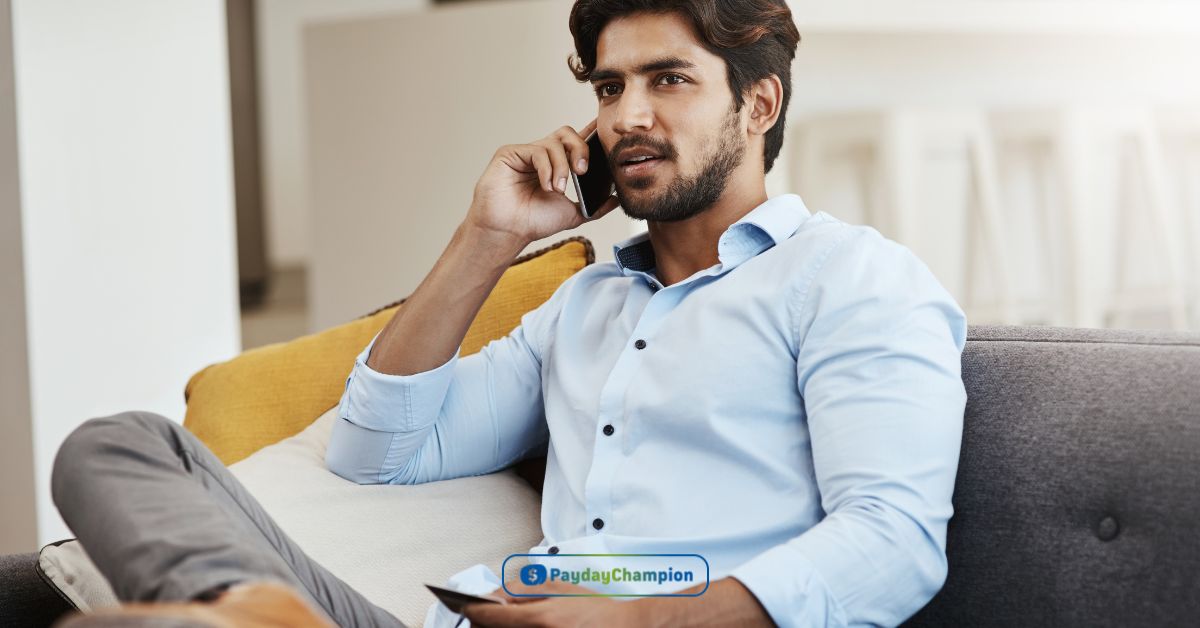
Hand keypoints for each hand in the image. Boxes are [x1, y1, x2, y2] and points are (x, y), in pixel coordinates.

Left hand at [461, 579, 640, 627]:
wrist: (624, 627)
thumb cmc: (595, 609)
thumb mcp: (561, 589)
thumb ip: (525, 590)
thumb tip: (496, 595)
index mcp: (542, 618)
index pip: (492, 617)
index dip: (474, 611)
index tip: (465, 606)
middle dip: (484, 622)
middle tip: (482, 614)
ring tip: (501, 620)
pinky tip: (522, 625)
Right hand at [465, 120, 619, 245]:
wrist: (508, 231)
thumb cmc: (533, 222)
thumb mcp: (573, 214)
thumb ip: (595, 207)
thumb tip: (616, 201)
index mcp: (557, 165)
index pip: (576, 141)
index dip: (591, 131)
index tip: (605, 129)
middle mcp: (542, 155)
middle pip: (568, 133)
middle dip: (580, 149)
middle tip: (582, 171)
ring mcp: (526, 153)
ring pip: (554, 142)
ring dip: (562, 167)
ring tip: (558, 189)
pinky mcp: (511, 153)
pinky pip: (537, 150)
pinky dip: (547, 169)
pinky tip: (546, 186)